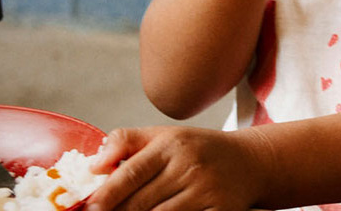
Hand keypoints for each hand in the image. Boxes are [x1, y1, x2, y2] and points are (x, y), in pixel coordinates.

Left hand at [87, 126, 270, 210]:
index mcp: (173, 144)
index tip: (89, 207)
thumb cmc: (200, 150)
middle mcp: (190, 166)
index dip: (105, 195)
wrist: (251, 162)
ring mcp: (206, 191)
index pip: (129, 173)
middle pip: (139, 202)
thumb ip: (126, 141)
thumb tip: (92, 166)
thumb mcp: (165, 136)